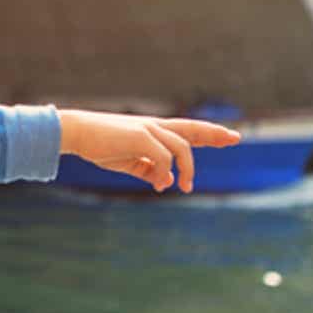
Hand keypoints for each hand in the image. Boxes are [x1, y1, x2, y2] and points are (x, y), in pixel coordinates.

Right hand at [58, 110, 240, 192]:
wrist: (76, 132)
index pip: (186, 130)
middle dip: (215, 134)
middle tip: (236, 138)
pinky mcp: (141, 136)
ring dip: (187, 169)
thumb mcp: (128, 161)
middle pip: (192, 128)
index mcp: (152, 130)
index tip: (228, 137)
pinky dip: (164, 172)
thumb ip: (149, 170)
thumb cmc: (99, 146)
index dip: (207, 134)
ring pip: (181, 147)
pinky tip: (159, 184)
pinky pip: (163, 158)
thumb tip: (167, 183)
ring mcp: (148, 129)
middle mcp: (154, 125)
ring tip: (186, 187)